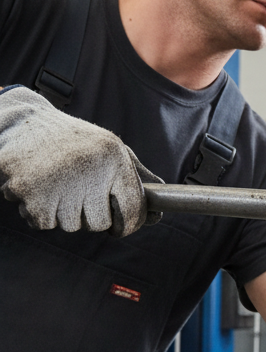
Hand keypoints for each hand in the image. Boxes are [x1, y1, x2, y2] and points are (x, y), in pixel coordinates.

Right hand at [0, 85, 160, 236]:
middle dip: (91, 216)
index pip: (133, 209)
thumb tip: (159, 212)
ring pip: (72, 226)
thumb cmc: (74, 140)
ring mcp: (60, 183)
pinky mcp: (32, 194)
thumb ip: (138, 177)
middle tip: (79, 193)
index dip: (130, 225)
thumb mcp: (113, 149)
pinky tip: (39, 189)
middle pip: (100, 224)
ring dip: (64, 214)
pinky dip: (40, 213)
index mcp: (114, 159)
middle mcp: (91, 170)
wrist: (21, 123)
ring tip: (57, 184)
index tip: (122, 227)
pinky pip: (45, 224)